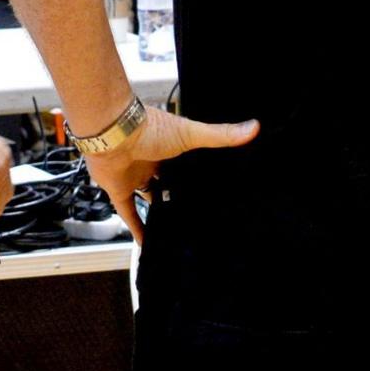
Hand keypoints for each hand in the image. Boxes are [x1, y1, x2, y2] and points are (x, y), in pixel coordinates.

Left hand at [83, 108, 259, 244]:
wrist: (115, 132)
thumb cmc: (151, 129)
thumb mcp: (191, 134)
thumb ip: (221, 135)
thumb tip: (254, 128)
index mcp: (168, 147)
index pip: (184, 162)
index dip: (194, 174)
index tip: (211, 187)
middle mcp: (151, 162)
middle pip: (166, 181)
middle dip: (176, 193)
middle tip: (194, 212)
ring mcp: (134, 177)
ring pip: (147, 197)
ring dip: (157, 210)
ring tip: (175, 228)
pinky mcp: (120, 190)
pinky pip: (128, 212)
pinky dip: (137, 227)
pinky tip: (147, 243)